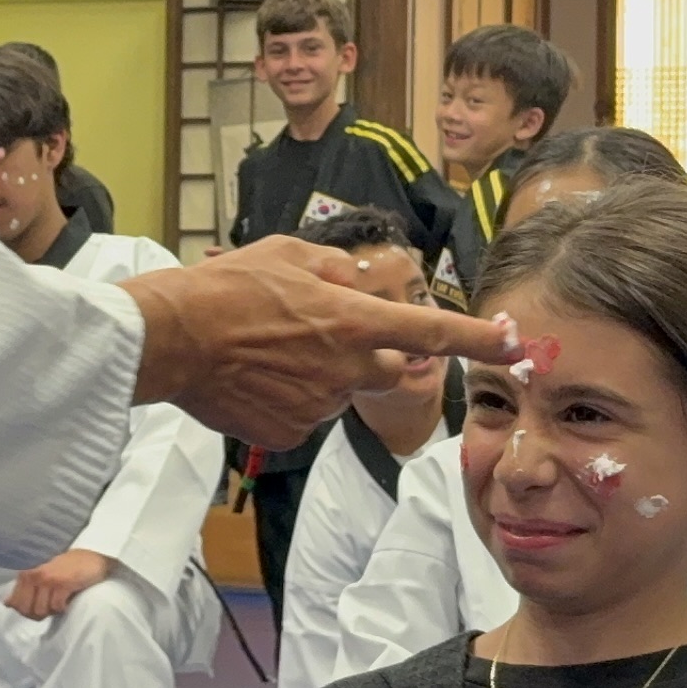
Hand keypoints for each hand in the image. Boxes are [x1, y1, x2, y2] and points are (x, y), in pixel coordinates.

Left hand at [5, 549, 115, 619]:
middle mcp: (34, 575)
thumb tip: (7, 604)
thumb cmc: (66, 567)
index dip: (25, 612)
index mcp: (26, 572)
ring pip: (41, 611)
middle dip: (38, 614)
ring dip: (51, 611)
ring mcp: (48, 579)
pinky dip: (62, 608)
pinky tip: (67, 600)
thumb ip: (24, 588)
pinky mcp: (62, 584)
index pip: (15, 602)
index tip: (37, 608)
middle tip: (50, 607)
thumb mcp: (41, 574)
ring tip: (59, 601)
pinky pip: (56, 607)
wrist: (91, 558)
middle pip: (27, 610)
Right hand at [120, 236, 516, 443]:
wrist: (171, 340)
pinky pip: (305, 416)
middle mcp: (346, 368)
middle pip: (385, 368)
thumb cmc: (227, 288)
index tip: (515, 341)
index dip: (478, 338)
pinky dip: (287, 400)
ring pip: (339, 392)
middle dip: (366, 355)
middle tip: (315, 334)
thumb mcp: (288, 254)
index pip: (432, 330)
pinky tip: (253, 379)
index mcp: (353, 320)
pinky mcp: (291, 433)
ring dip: (317, 375)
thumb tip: (356, 282)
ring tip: (265, 352)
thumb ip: (336, 271)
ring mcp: (319, 406)